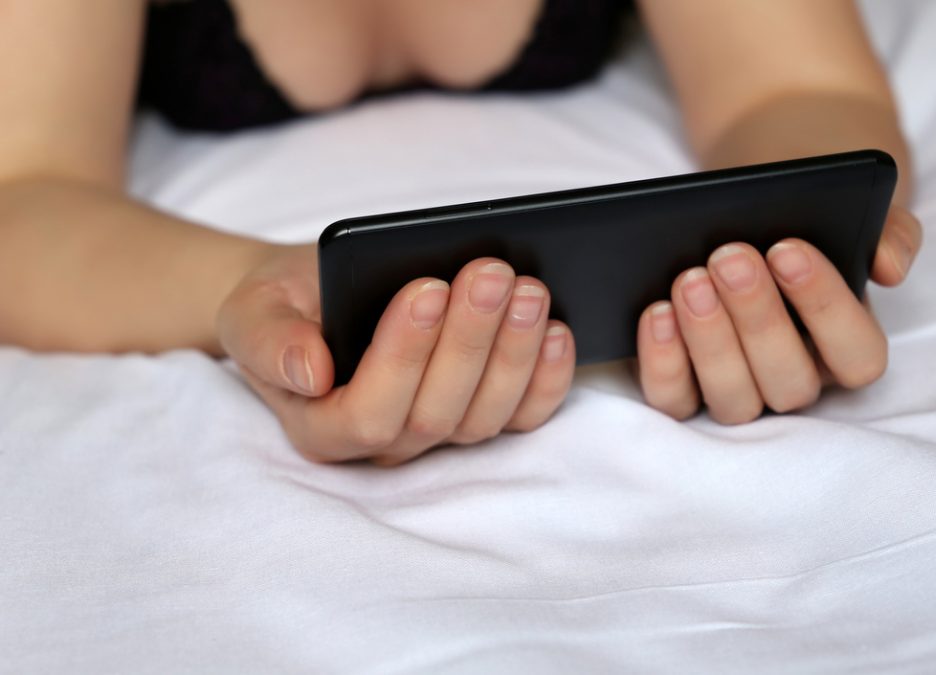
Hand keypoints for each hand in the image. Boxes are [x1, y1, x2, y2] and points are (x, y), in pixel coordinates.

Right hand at [217, 245, 575, 463]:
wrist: (318, 300)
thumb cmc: (286, 306)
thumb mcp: (253, 309)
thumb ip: (267, 340)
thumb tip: (308, 372)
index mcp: (321, 427)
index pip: (369, 413)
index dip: (403, 356)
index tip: (426, 287)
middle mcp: (385, 444)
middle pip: (438, 412)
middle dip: (470, 338)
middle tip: (492, 272)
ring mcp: (439, 435)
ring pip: (486, 416)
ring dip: (514, 352)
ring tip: (528, 288)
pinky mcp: (481, 416)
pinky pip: (523, 415)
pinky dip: (547, 377)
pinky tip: (557, 329)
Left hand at [635, 206, 921, 422]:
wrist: (756, 202)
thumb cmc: (813, 214)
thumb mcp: (859, 209)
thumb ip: (891, 232)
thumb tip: (888, 265)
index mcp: (848, 347)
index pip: (856, 355)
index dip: (827, 308)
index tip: (789, 248)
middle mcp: (796, 379)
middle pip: (789, 382)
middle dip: (758, 318)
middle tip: (729, 256)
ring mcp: (741, 391)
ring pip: (734, 400)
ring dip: (711, 343)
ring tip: (690, 279)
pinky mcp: (686, 390)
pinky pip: (674, 400)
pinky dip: (664, 362)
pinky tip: (656, 312)